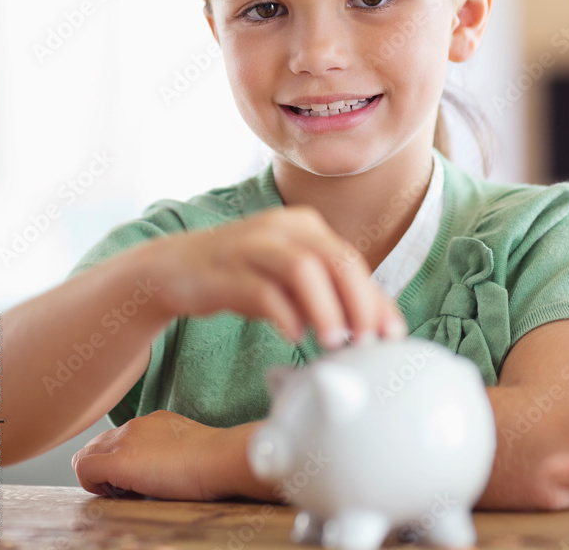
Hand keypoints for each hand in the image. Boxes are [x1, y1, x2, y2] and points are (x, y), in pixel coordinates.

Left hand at [71, 410, 229, 499]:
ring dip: (97, 475)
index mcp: (152, 422)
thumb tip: (163, 467)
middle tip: (123, 489)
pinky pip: (84, 468)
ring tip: (121, 493)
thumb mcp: (186, 445)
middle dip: (102, 468)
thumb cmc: (212, 459)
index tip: (132, 481)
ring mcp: (125, 440)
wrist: (218, 457)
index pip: (118, 437)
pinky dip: (91, 483)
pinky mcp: (119, 461)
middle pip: (96, 444)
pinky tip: (114, 494)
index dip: (116, 460)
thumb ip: (169, 449)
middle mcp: (134, 426)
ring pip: (85, 454)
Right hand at [150, 205, 407, 349]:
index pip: (352, 260)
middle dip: (359, 302)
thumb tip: (371, 328)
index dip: (376, 299)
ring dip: (325, 308)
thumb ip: (325, 295)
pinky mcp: (224, 269)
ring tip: (335, 342)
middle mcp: (282, 227)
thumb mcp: (289, 280)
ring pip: (302, 268)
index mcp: (304, 225)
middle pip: (335, 258)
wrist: (176, 268)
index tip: (392, 335)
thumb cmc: (243, 276)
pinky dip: (283, 315)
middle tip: (368, 342)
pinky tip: (293, 335)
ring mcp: (251, 244)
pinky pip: (261, 290)